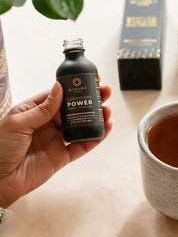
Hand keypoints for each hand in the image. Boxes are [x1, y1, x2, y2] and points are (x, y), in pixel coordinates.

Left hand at [0, 81, 111, 207]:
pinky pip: (83, 145)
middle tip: (104, 92)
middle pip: (74, 109)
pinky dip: (95, 138)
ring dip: (96, 118)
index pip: (59, 96)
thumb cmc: (0, 148)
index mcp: (35, 112)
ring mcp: (57, 140)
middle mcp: (48, 124)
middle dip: (90, 100)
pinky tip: (105, 128)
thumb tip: (59, 89)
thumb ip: (42, 108)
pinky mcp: (63, 155)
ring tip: (107, 110)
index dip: (74, 88)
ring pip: (81, 126)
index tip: (87, 81)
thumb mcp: (18, 122)